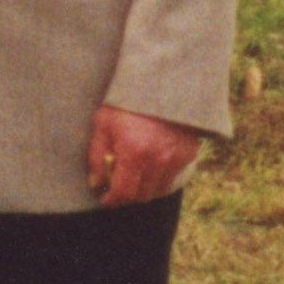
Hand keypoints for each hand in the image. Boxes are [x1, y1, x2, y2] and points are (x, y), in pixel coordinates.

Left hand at [85, 104, 202, 208]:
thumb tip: (96, 183)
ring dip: (144, 190)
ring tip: (133, 179)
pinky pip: (172, 179)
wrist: (162, 83)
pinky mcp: (188, 155)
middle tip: (117, 189)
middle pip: (141, 195)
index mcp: (134, 152)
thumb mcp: (104, 124)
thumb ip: (97, 156)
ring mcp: (175, 159)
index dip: (112, 200)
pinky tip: (150, 169)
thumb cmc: (128, 102)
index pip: (123, 192)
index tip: (106, 199)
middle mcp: (157, 159)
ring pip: (158, 190)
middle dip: (127, 196)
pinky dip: (160, 180)